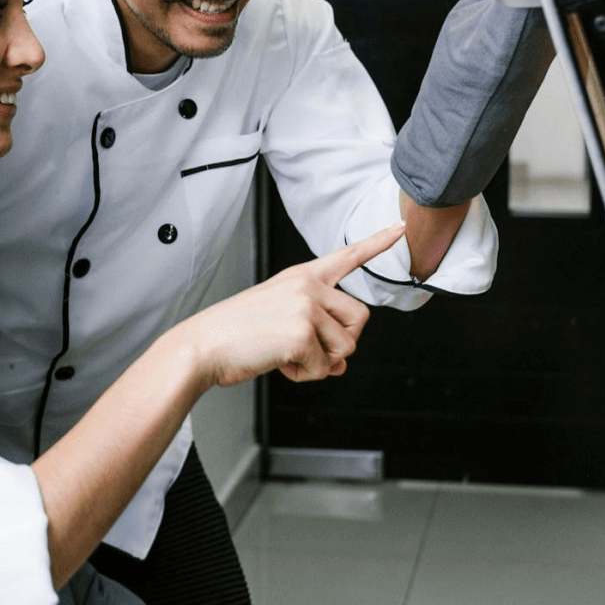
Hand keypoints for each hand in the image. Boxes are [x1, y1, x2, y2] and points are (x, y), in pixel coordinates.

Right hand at [166, 222, 404, 387]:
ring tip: (289, 356)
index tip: (401, 228)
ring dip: (321, 363)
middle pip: (360, 318)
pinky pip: (323, 368)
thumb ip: (316, 334)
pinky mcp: (301, 333)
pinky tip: (279, 364)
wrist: (203, 346)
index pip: (347, 256)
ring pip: (346, 347)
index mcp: (301, 276)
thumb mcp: (280, 323)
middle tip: (312, 351)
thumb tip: (340, 365)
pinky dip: (304, 375)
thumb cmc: (236, 334)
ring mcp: (305, 307)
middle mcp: (308, 286)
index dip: (378, 243)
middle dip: (343, 343)